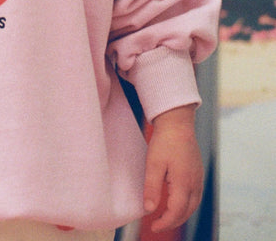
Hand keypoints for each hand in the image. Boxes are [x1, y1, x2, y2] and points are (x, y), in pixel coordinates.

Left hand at [143, 105, 203, 232]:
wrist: (177, 122)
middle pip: (187, 212)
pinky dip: (187, 205)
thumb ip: (152, 188)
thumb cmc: (165, 141)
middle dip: (173, 222)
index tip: (153, 227)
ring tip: (166, 218)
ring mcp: (199, 178)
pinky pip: (196, 196)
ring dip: (181, 215)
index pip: (176, 212)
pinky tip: (178, 203)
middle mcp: (195, 183)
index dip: (165, 223)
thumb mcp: (153, 163)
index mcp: (184, 182)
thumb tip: (149, 209)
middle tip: (158, 225)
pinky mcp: (198, 172)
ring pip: (193, 205)